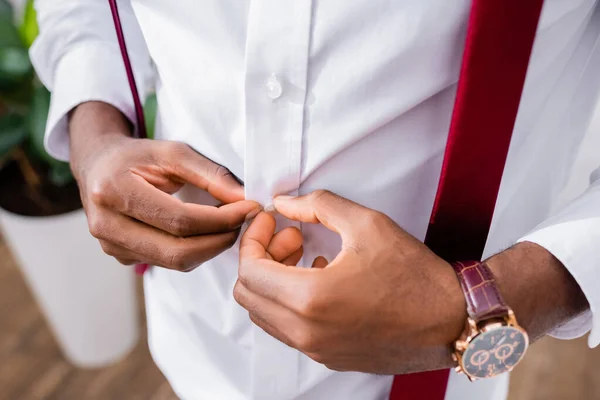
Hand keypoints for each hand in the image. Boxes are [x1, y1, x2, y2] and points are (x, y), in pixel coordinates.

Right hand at [70, 102, 259, 270]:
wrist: (97, 164)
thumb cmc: (135, 156)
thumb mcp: (173, 152)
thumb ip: (211, 175)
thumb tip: (244, 198)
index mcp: (114, 191)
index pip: (180, 220)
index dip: (220, 219)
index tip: (249, 209)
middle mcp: (106, 225)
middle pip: (177, 251)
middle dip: (219, 240)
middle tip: (242, 224)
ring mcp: (110, 246)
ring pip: (174, 262)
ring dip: (208, 248)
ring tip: (226, 227)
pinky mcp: (119, 256)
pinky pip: (165, 263)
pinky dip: (192, 251)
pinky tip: (203, 234)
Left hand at [234, 190, 466, 373]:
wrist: (452, 320)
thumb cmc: (416, 276)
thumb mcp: (366, 224)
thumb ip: (317, 206)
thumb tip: (284, 203)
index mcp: (311, 299)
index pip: (249, 270)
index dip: (253, 238)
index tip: (269, 222)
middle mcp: (307, 332)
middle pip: (248, 295)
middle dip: (260, 258)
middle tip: (290, 238)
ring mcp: (316, 349)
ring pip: (265, 314)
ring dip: (274, 281)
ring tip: (306, 256)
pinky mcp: (329, 356)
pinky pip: (289, 329)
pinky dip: (290, 302)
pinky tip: (321, 279)